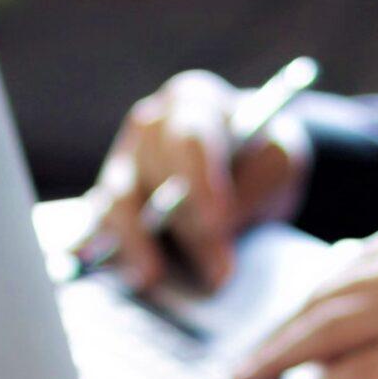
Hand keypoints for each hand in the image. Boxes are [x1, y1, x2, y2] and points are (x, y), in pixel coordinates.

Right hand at [79, 70, 308, 289]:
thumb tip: (214, 234)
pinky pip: (100, 228)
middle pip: (153, 174)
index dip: (201, 181)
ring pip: (117, 201)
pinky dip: (111, 252)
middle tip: (217, 272)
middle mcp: (148, 126)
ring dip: (134, 242)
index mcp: (192, 101)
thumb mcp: (277, 164)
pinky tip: (127, 277)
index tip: (219, 221)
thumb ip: (251, 190)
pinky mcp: (109, 203)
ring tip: (153, 277)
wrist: (245, 171)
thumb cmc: (260, 159)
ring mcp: (122, 163)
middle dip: (184, 226)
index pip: (190, 138)